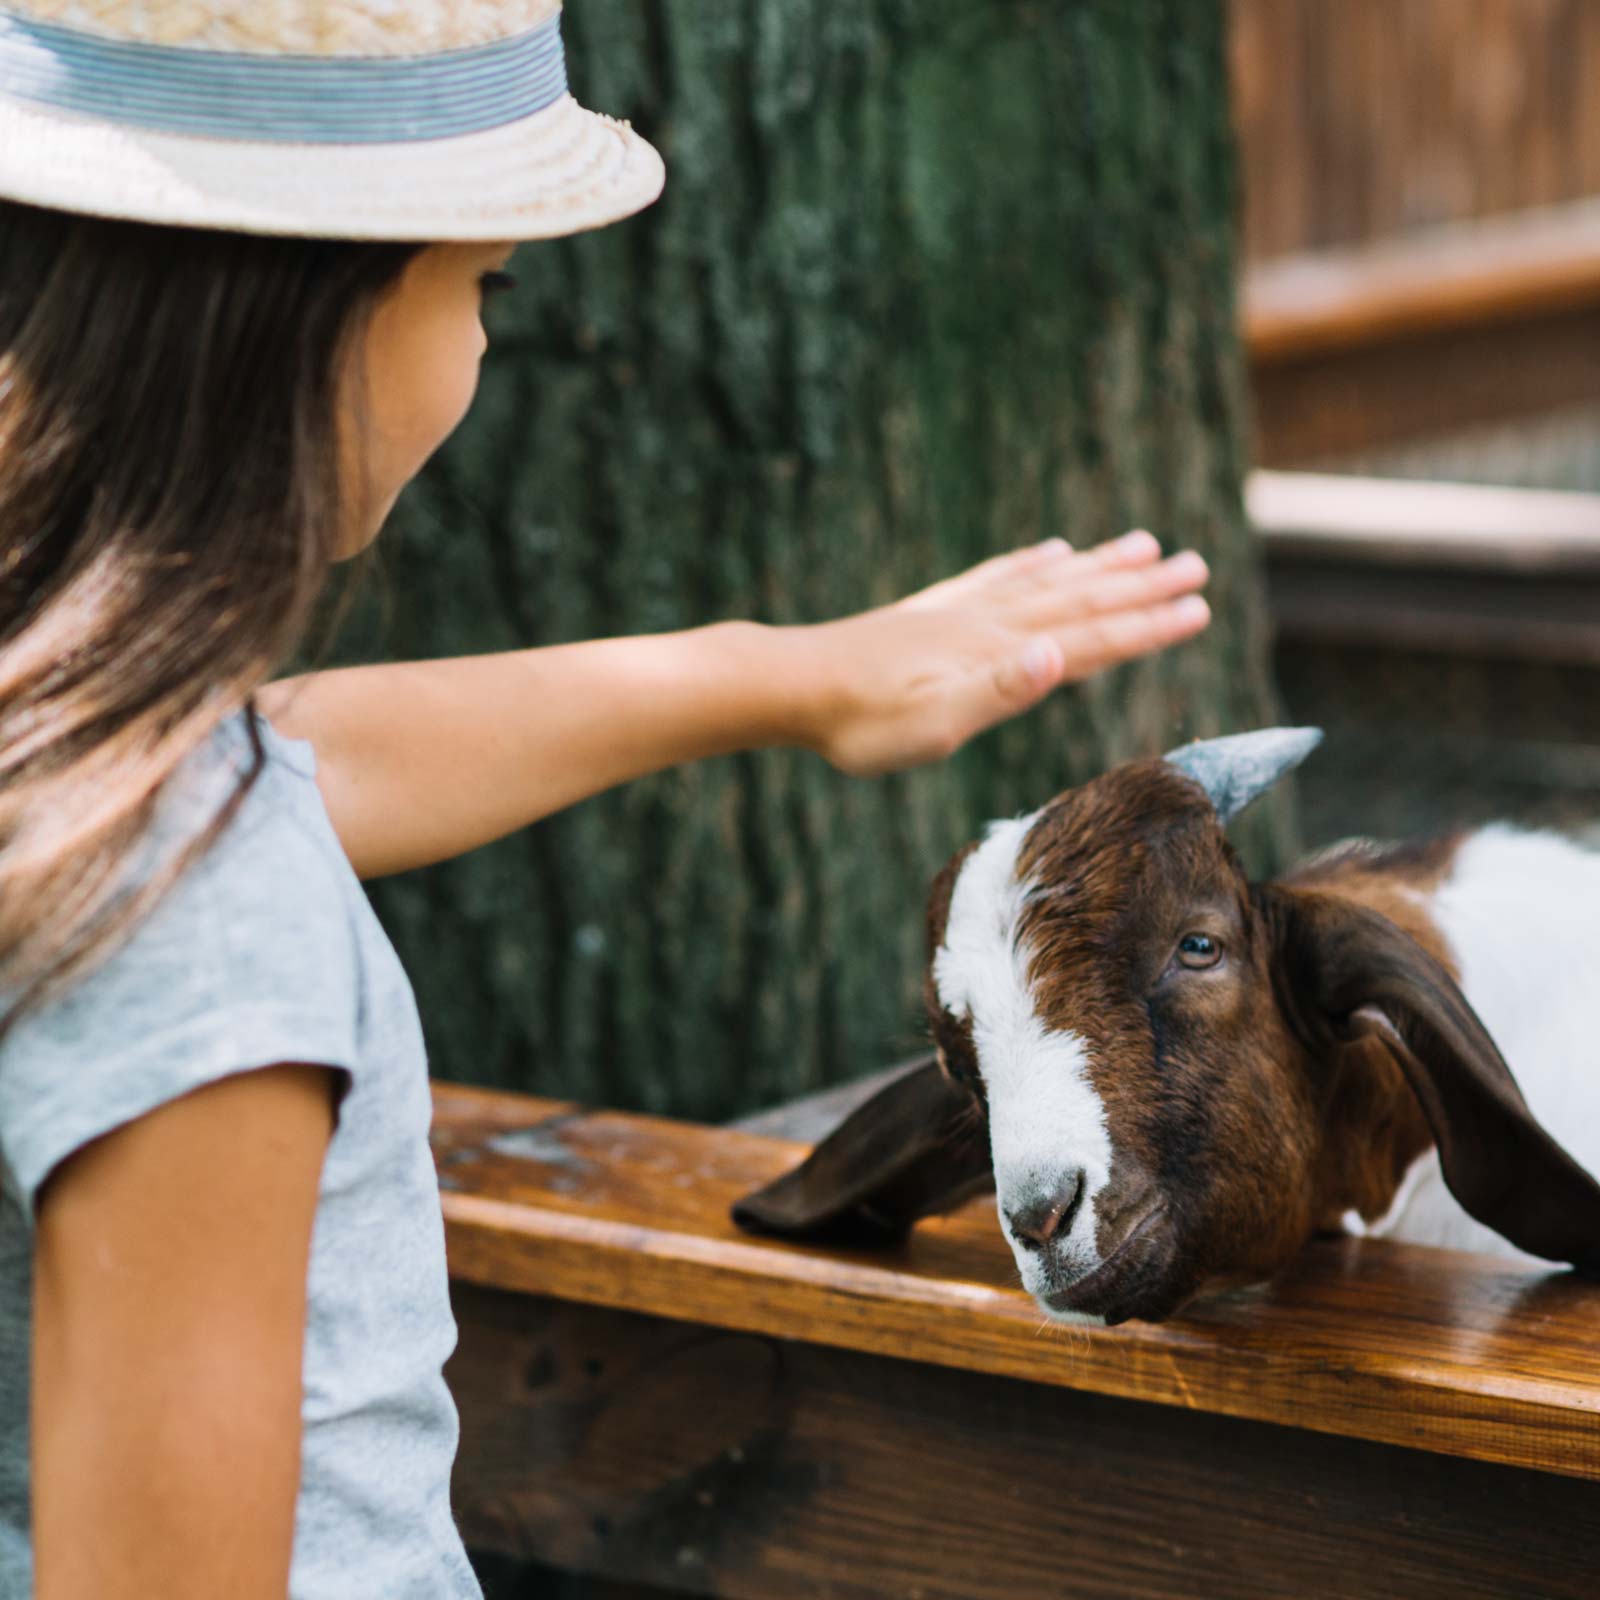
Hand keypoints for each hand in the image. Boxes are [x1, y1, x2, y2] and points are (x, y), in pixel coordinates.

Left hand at [792, 531, 1209, 775]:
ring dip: (1098, 568)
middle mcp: (988, 624)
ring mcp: (960, 613)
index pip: (1090, 639)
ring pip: (1046, 582)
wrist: (791, 685)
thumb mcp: (935, 722)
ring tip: (1143, 544)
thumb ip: (1001, 689)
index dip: (1147, 626)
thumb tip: (1059, 653)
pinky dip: (1030, 564)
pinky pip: (996, 577)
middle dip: (1141, 588)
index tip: (1199, 608)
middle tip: (1197, 565)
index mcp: (999, 654)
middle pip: (1080, 601)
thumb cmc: (862, 721)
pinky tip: (1048, 552)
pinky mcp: (931, 612)